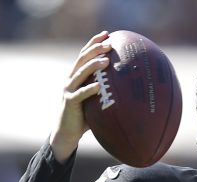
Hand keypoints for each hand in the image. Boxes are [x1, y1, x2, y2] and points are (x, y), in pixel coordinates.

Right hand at [50, 31, 113, 162]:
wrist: (66, 133)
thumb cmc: (84, 117)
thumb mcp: (95, 101)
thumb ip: (106, 91)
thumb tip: (129, 88)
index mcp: (76, 76)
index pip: (84, 54)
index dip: (94, 43)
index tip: (107, 34)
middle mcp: (70, 79)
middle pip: (82, 59)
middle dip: (95, 49)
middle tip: (109, 43)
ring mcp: (69, 90)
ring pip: (80, 73)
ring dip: (93, 65)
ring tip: (106, 61)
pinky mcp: (70, 102)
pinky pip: (80, 94)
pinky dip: (89, 89)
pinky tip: (99, 86)